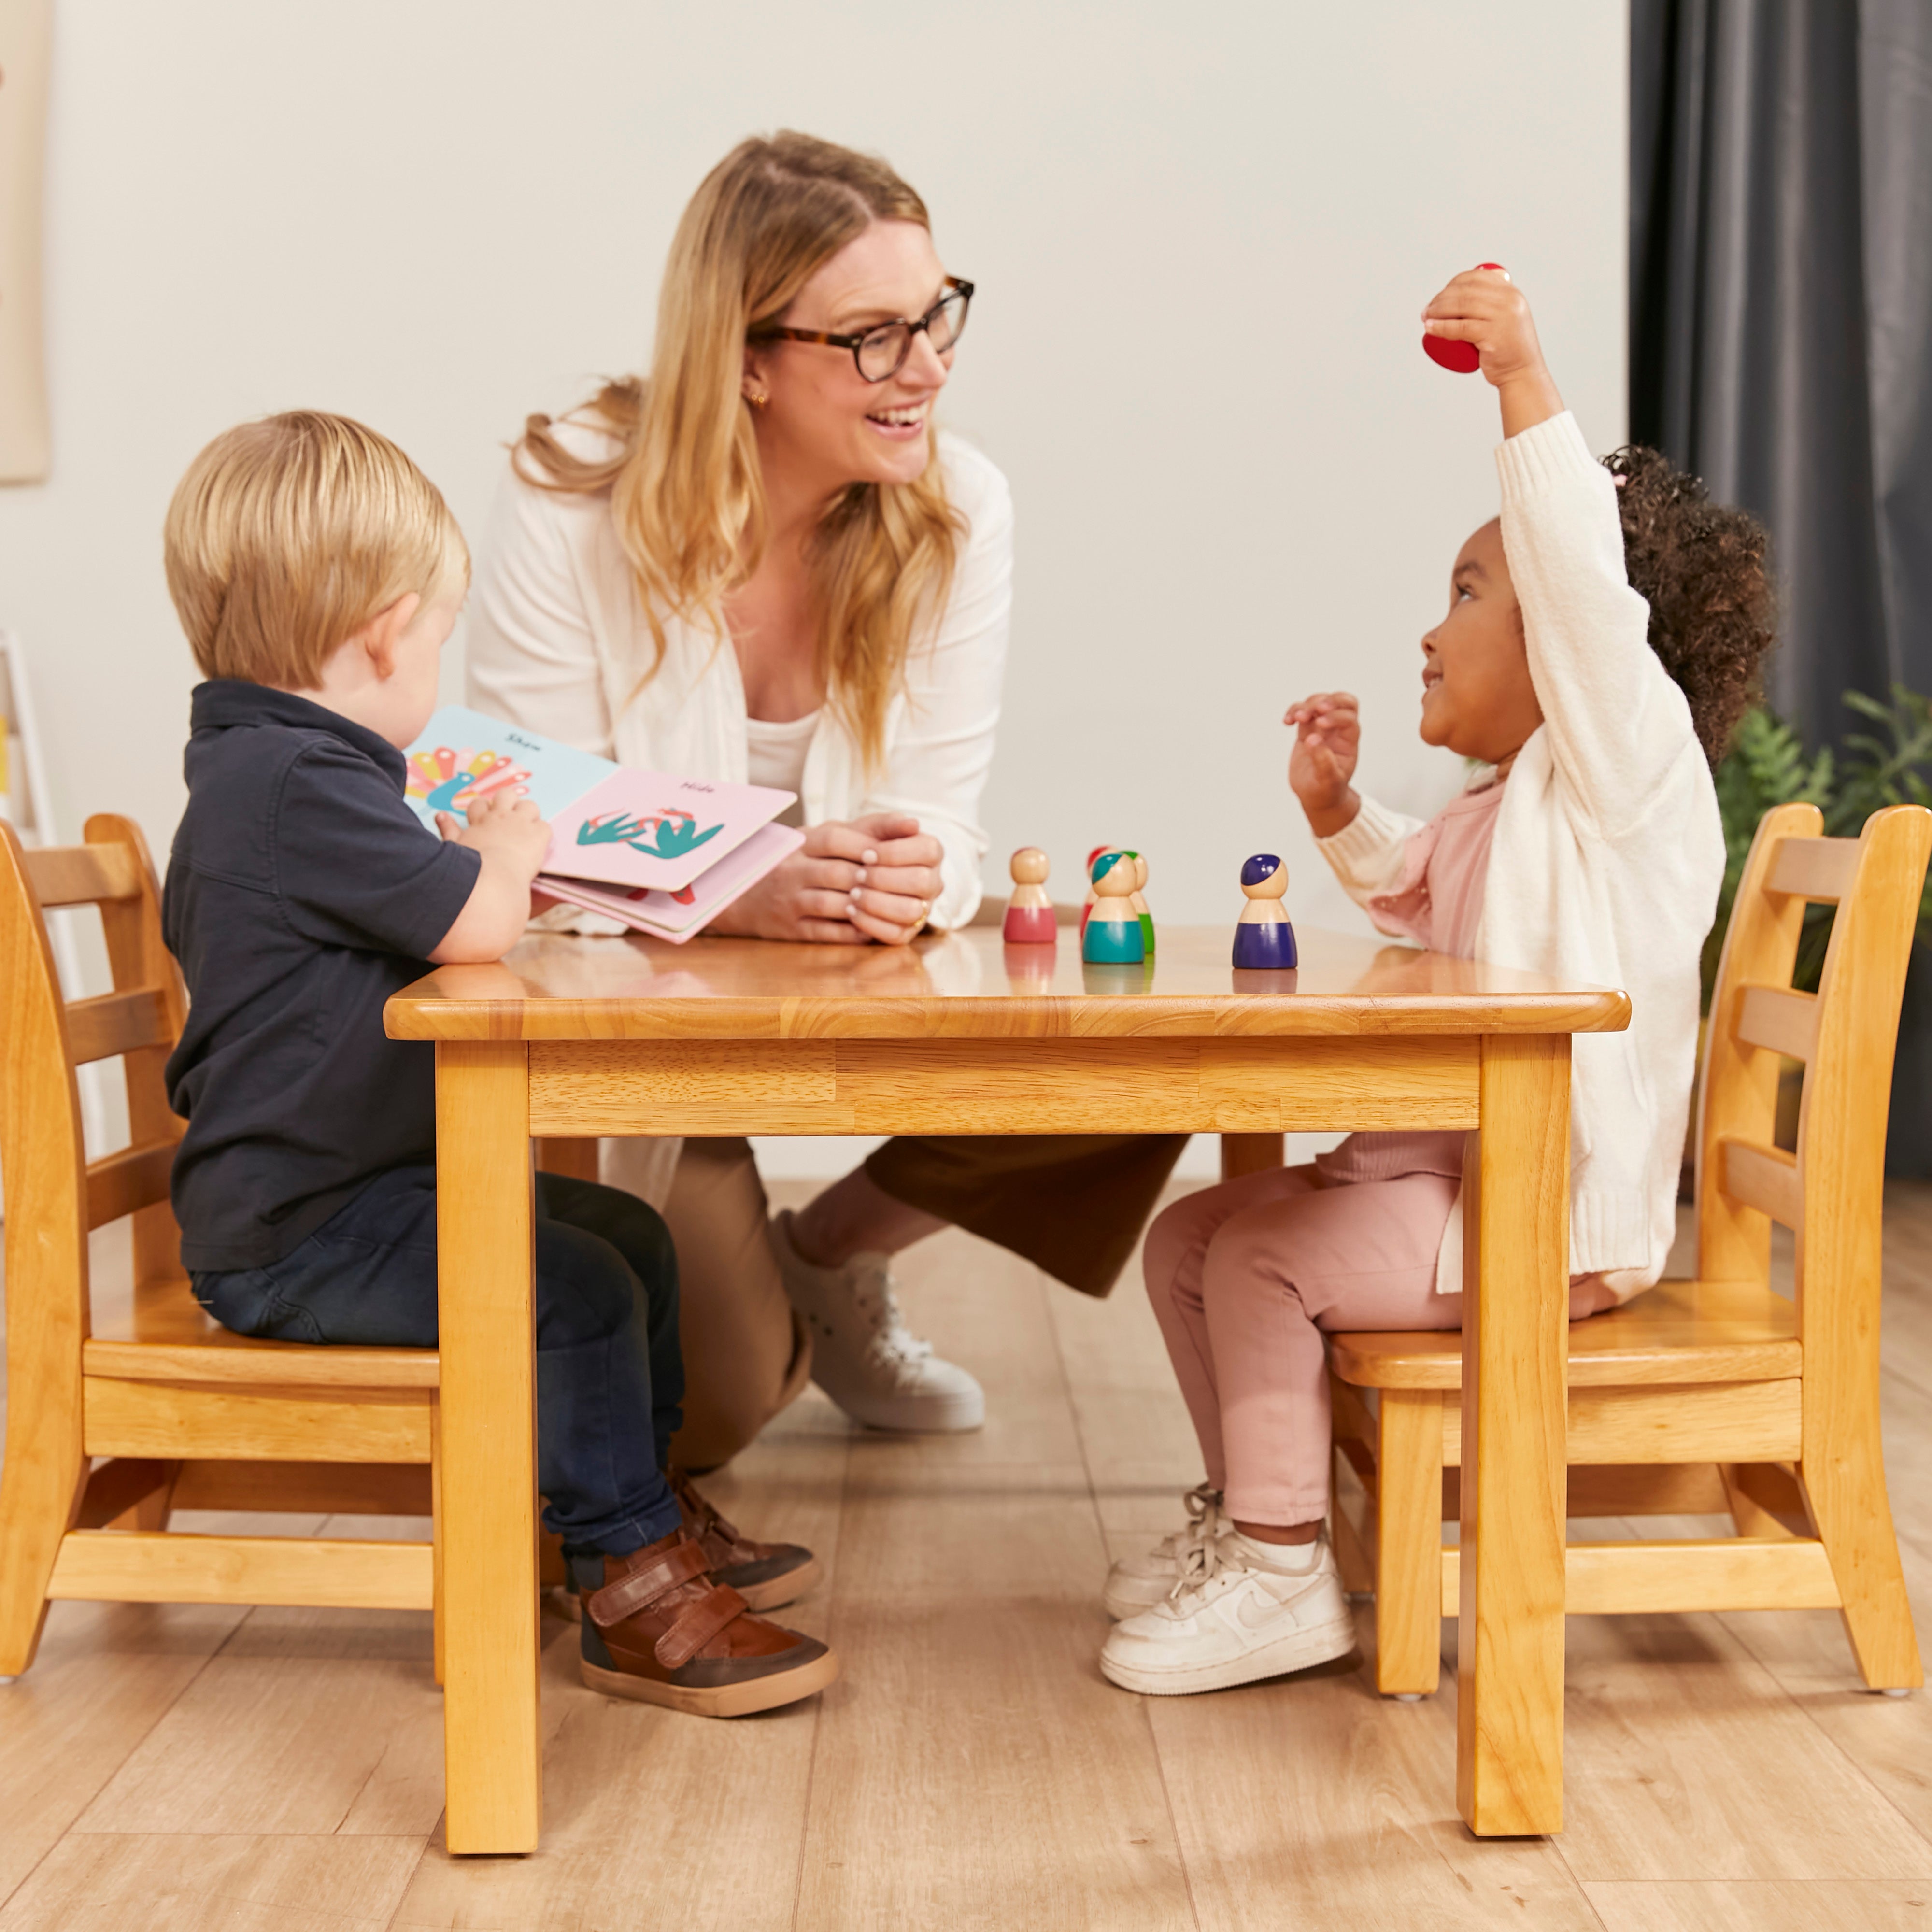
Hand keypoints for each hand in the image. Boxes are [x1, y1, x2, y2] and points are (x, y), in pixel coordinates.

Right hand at [437, 791, 550, 883]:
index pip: (480, 803)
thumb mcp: (454, 847)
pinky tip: (536, 847)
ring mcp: (521, 823)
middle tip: (508, 822)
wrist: (492, 882)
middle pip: (506, 794)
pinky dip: (542, 835)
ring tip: (526, 832)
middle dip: (507, 804)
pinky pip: (545, 826)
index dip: (484, 811)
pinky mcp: (538, 835)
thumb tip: (440, 815)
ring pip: (530, 805)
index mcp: (480, 820)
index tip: (485, 822)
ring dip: (528, 816)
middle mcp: (501, 817)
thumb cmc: (469, 869)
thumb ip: (448, 829)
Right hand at [710, 812, 943, 945]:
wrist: (745, 891)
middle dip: (869, 879)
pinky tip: (871, 929)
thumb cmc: (801, 859)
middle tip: (897, 884)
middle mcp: (792, 871)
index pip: (834, 839)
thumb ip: (868, 829)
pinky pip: (823, 932)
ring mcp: (789, 902)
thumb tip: (914, 824)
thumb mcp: (824, 837)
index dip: (864, 846)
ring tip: (886, 906)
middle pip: (835, 873)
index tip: (887, 854)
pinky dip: (850, 932)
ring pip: (829, 904)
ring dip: (861, 906)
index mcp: (800, 843)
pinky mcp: (790, 929)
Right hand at [1283, 692, 1361, 838]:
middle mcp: (1338, 731)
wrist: (1316, 796)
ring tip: (1297, 718)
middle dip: (1330, 699)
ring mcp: (1322, 729)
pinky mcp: (1307, 730)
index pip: (1349, 718)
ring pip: (1320, 702)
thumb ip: (1323, 760)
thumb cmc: (1327, 790)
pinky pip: (1302, 710)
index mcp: (1349, 742)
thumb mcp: (1328, 780)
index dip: (1336, 716)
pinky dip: (1294, 710)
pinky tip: (1287, 721)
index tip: (1320, 725)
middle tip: (1316, 709)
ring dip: (1308, 704)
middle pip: (1344, 701)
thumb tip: (1313, 739)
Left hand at [1421, 267, 1564, 436]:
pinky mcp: (1493, 335)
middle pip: (1466, 291)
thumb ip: (1495, 304)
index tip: (1439, 296)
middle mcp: (1509, 301)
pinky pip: (1461, 327)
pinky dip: (1442, 326)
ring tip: (1425, 318)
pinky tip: (1429, 327)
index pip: (1477, 277)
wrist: (1522, 373)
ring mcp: (1502, 317)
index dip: (1453, 283)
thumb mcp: (1506, 317)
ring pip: (1461, 306)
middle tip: (1427, 311)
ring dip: (1437, 310)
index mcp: (1511, 293)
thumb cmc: (1509, 349)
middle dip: (1440, 298)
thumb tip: (1467, 295)